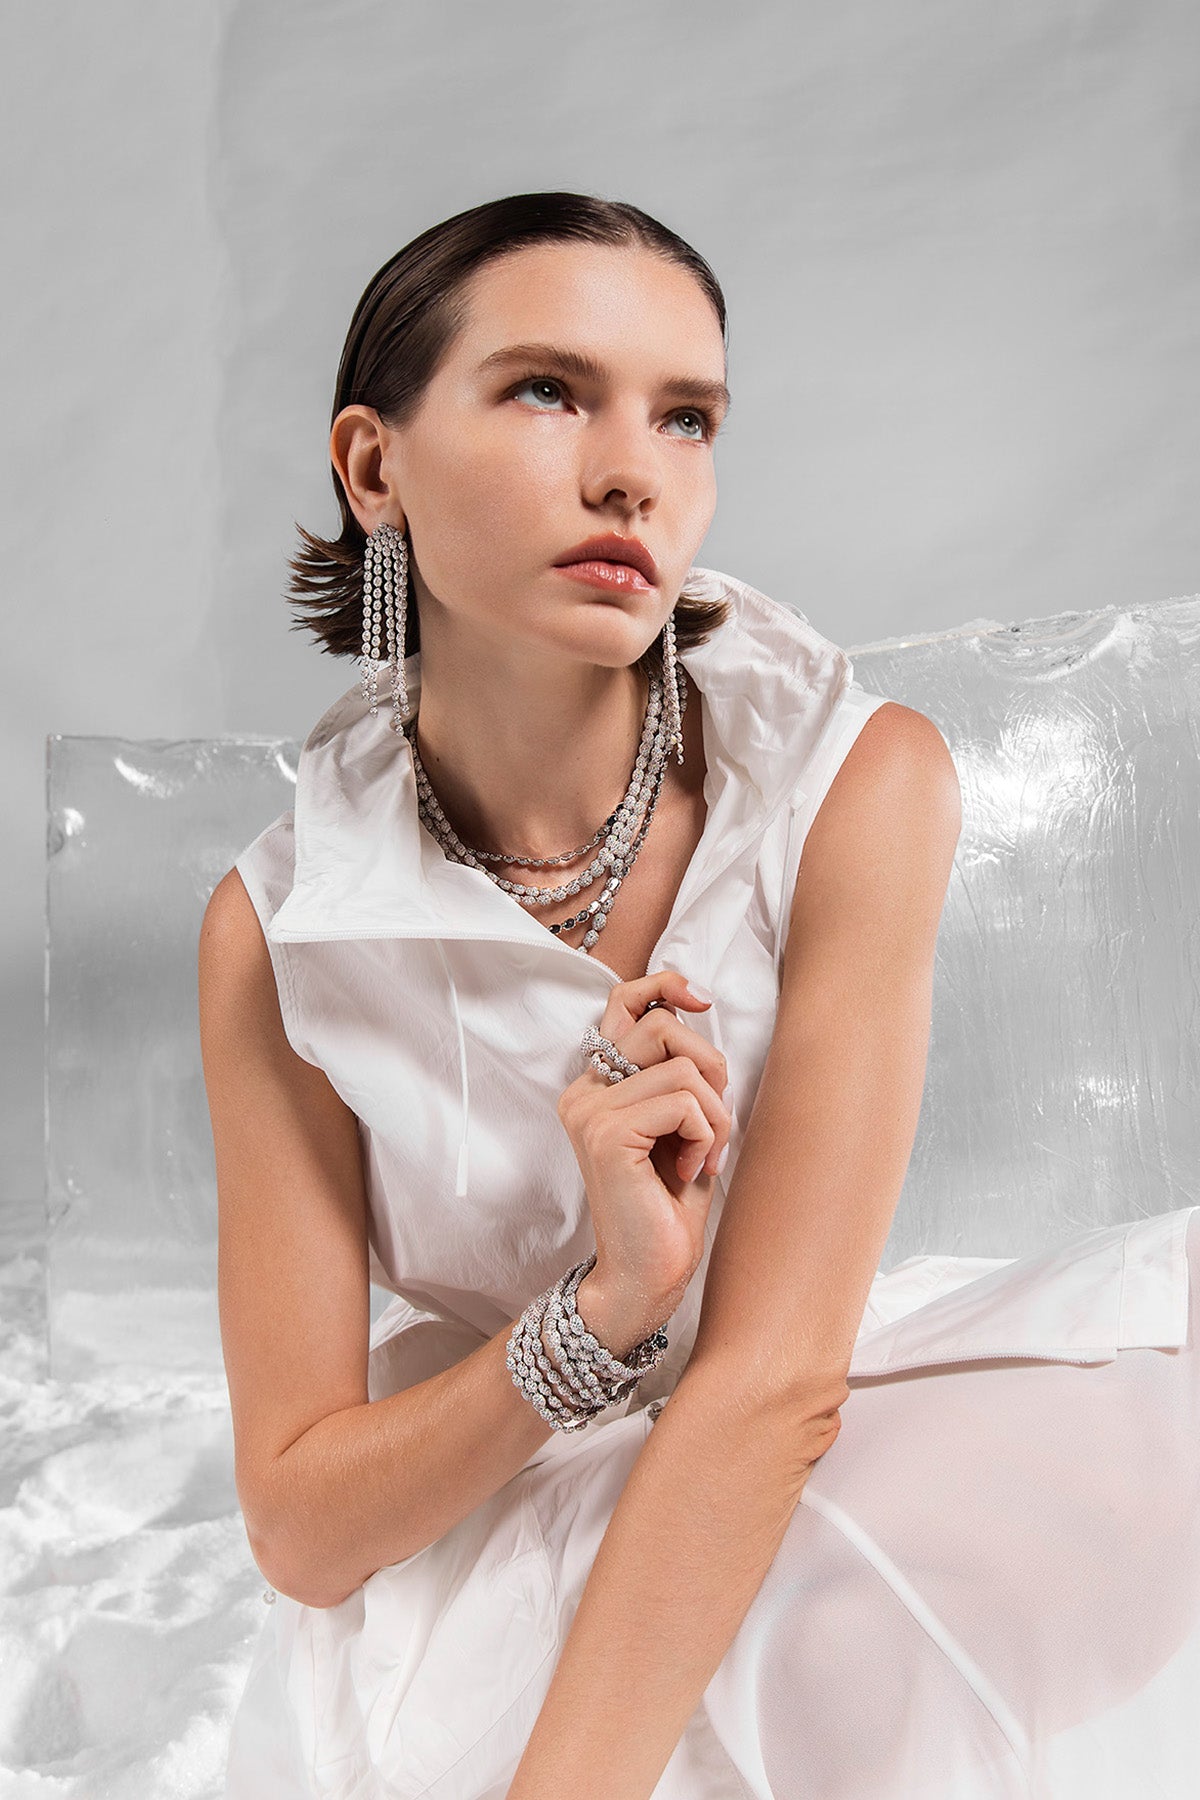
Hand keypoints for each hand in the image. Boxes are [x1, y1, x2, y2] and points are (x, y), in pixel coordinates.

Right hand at [556, 967, 732, 1330]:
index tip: (700, 998)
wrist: (647, 1278)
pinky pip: (684, 1102)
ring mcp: (591, 1111)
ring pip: (684, 1068)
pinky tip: (690, 1172)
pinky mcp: (608, 1134)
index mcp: (596, 1088)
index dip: (663, 986)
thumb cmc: (668, 1209)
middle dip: (711, 1068)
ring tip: (702, 1157)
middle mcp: (584, 1092)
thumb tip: (696, 1015)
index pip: (622, 1004)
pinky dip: (706, 1136)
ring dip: (715, 1116)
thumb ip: (678, 1076)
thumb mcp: (680, 1127)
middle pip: (662, 1026)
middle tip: (712, 1124)